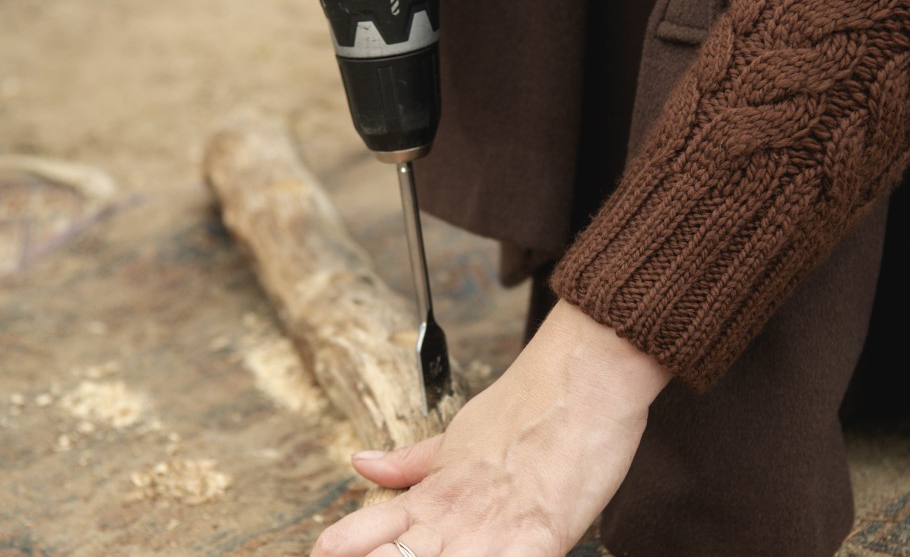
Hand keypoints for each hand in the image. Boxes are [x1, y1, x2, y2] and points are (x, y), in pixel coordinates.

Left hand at [311, 301, 670, 556]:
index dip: (343, 546)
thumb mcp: (458, 434)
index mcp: (435, 491)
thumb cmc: (527, 404)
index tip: (323, 551)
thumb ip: (410, 460)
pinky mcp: (542, 538)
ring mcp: (495, 530)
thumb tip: (361, 462)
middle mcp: (456, 515)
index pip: (369, 531)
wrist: (582, 375)